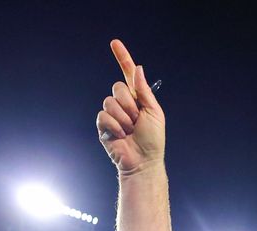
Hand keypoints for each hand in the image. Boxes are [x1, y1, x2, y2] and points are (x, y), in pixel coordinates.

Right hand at [97, 40, 164, 175]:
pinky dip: (114, 126)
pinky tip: (121, 136)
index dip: (122, 58)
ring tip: (130, 131)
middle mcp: (123, 103)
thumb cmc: (153, 140)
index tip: (114, 43)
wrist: (143, 161)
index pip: (127, 73)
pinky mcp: (103, 126)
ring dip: (123, 118)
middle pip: (117, 88)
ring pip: (110, 102)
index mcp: (137, 98)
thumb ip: (144, 91)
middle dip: (129, 104)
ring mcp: (112, 114)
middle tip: (136, 120)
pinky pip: (103, 115)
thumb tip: (138, 68)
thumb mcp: (154, 112)